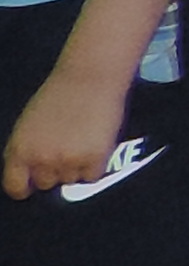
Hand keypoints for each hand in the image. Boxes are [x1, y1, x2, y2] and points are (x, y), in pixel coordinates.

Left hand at [1, 67, 131, 198]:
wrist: (90, 78)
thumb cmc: (60, 95)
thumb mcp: (29, 125)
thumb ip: (27, 151)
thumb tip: (32, 174)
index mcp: (19, 150)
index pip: (16, 187)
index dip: (26, 186)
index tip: (33, 184)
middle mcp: (41, 159)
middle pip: (47, 183)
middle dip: (55, 170)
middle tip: (66, 148)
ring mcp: (67, 160)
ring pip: (71, 179)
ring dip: (77, 166)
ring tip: (82, 140)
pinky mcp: (93, 159)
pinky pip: (92, 175)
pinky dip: (95, 164)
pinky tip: (94, 143)